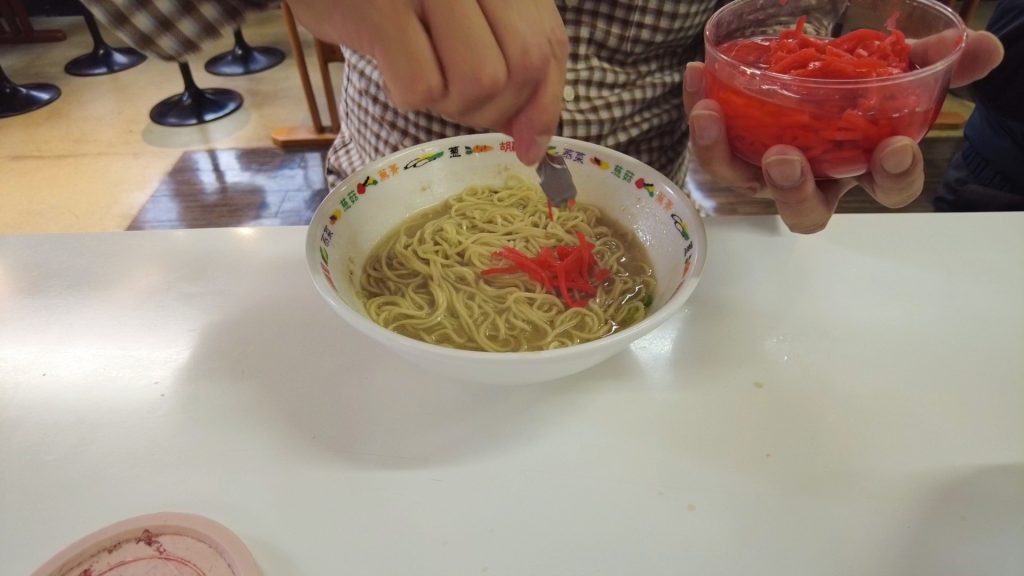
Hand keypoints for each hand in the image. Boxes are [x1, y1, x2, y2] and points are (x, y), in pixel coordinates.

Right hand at [286, 0, 568, 164]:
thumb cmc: (393, 1)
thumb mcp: (464, 20)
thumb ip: (508, 64)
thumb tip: (533, 142)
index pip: (548, 46)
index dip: (543, 106)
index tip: (528, 147)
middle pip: (523, 67)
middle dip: (493, 108)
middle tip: (454, 100)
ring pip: (480, 80)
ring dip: (450, 102)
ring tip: (421, 76)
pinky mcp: (382, 9)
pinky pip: (421, 86)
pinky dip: (406, 94)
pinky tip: (389, 68)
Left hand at [682, 29, 1004, 233]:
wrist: (803, 78)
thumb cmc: (856, 88)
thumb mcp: (898, 68)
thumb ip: (934, 62)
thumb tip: (981, 46)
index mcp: (863, 166)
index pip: (887, 188)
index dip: (892, 177)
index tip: (894, 150)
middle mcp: (814, 180)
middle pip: (806, 212)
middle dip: (794, 191)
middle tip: (784, 158)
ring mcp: (765, 172)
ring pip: (744, 183)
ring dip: (725, 152)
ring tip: (714, 114)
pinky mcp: (728, 152)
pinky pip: (710, 142)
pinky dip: (701, 111)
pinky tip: (698, 75)